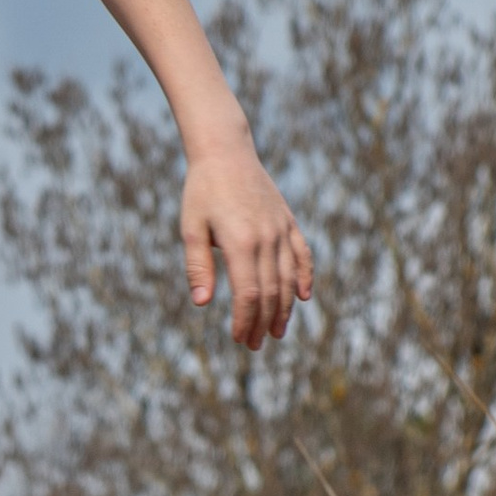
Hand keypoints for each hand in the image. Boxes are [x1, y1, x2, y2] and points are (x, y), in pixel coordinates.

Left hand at [181, 146, 312, 348]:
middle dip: (263, 322)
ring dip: (284, 309)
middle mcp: (266, 238)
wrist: (225, 151)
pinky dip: (304, 277)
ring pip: (288, 278)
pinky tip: (302, 297)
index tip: (239, 339)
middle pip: (270, 292)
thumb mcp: (191, 227)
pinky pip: (302, 254)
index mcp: (240, 242)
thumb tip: (202, 304)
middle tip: (255, 344)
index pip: (248, 294)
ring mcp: (281, 230)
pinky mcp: (288, 221)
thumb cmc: (202, 190)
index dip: (245, 320)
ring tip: (276, 331)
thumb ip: (198, 266)